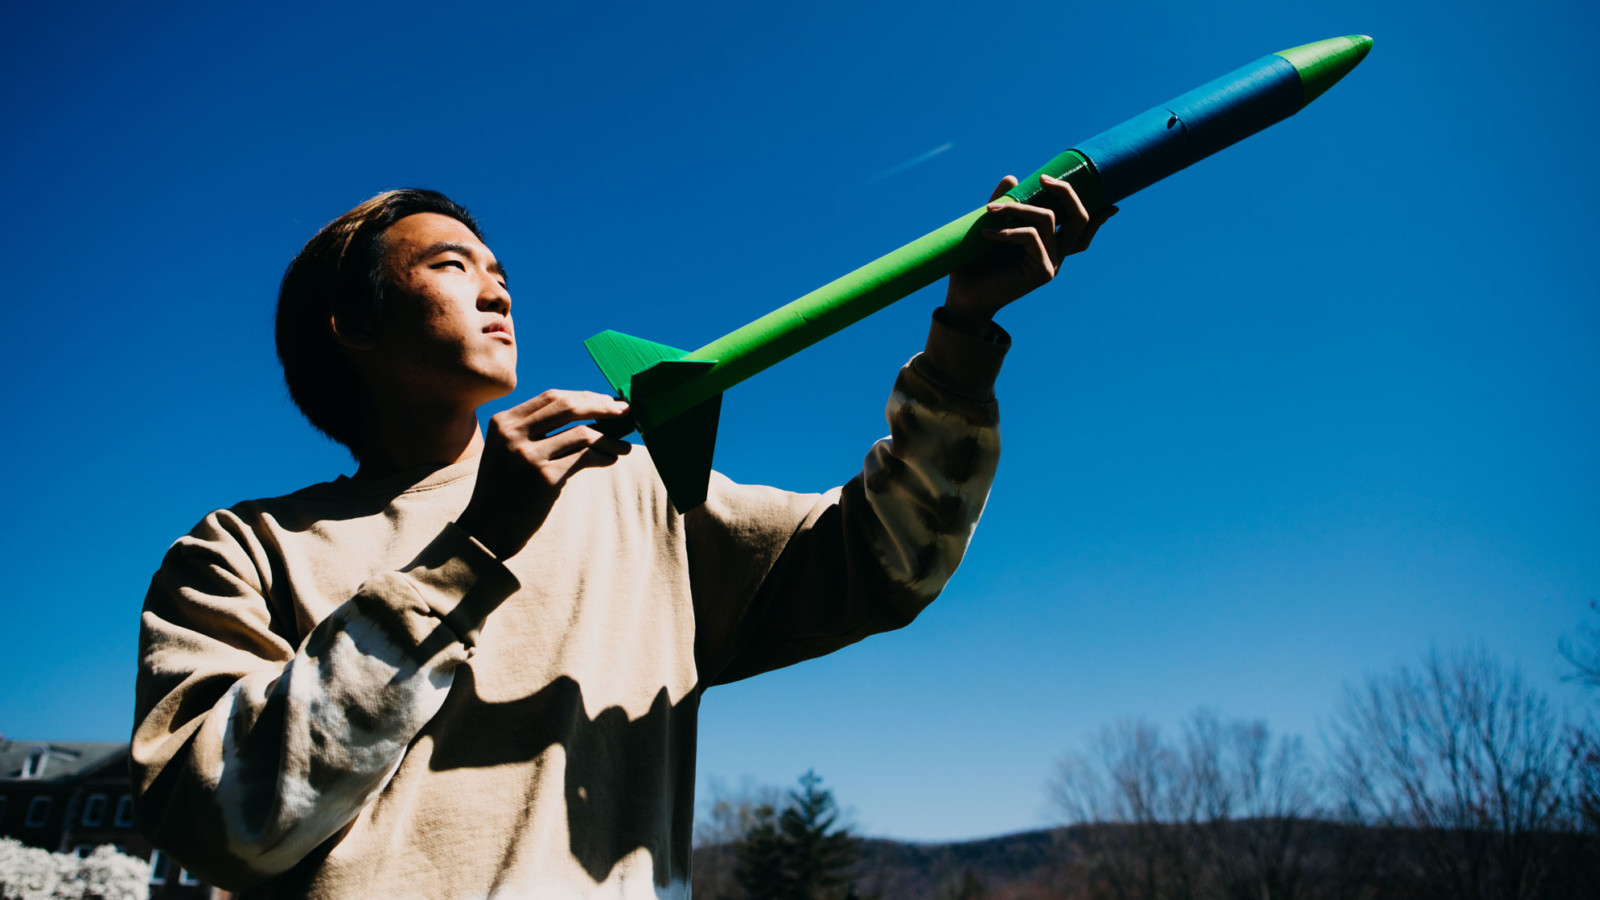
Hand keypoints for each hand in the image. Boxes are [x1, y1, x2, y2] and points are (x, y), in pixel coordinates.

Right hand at [455, 390, 632, 557]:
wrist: (486, 529)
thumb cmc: (505, 490)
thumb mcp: (508, 451)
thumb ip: (536, 431)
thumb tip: (590, 415)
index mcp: (504, 422)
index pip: (552, 397)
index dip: (584, 397)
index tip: (606, 401)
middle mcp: (513, 434)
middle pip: (569, 408)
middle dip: (602, 407)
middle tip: (624, 412)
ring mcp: (528, 455)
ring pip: (583, 433)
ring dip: (610, 438)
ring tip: (623, 446)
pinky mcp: (545, 477)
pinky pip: (585, 458)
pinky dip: (604, 456)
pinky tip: (610, 459)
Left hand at [943, 174, 1117, 331]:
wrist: (966, 297)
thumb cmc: (976, 264)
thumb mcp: (990, 226)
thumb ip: (1004, 203)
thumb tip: (1013, 177)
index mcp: (1050, 246)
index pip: (1082, 230)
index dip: (1099, 216)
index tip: (1112, 204)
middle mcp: (1056, 254)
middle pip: (1080, 219)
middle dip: (1066, 192)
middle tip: (1043, 179)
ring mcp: (1052, 264)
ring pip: (1047, 219)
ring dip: (1017, 208)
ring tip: (990, 210)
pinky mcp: (1042, 272)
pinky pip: (1031, 236)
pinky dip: (1007, 230)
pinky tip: (986, 234)